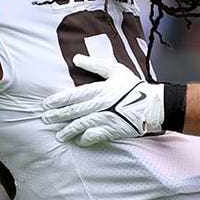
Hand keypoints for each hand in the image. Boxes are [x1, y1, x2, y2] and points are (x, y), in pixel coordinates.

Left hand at [41, 55, 164, 145]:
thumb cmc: (134, 86)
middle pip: (73, 111)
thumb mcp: (115, 70)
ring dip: (67, 131)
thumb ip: (94, 64)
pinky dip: (85, 139)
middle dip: (57, 116)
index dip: (58, 100)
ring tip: (58, 135)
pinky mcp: (113, 130)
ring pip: (81, 125)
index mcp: (99, 89)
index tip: (46, 104)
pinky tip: (78, 141)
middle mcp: (100, 104)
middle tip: (45, 119)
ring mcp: (106, 118)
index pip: (73, 95)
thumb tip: (75, 58)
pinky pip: (95, 136)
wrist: (155, 104)